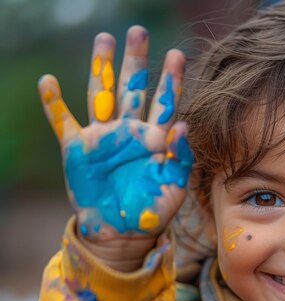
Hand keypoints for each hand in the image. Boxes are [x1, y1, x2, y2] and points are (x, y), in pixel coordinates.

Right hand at [38, 26, 192, 268]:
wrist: (124, 232)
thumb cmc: (153, 208)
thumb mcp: (174, 185)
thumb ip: (180, 156)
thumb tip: (183, 125)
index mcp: (156, 138)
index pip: (165, 102)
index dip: (171, 79)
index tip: (177, 54)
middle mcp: (129, 130)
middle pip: (133, 88)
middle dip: (136, 61)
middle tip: (139, 31)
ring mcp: (103, 137)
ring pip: (101, 95)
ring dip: (101, 68)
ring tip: (103, 39)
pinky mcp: (77, 149)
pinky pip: (63, 122)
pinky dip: (54, 104)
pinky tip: (48, 82)